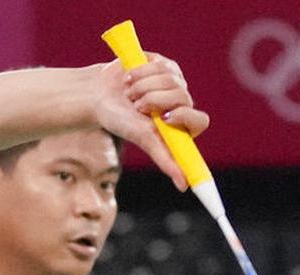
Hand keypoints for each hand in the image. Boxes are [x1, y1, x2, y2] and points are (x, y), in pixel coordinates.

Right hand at [94, 58, 209, 190]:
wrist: (99, 95)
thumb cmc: (120, 121)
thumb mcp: (143, 140)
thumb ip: (165, 160)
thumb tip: (183, 186)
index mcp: (181, 124)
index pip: (200, 120)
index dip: (183, 116)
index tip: (164, 118)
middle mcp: (181, 102)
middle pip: (182, 96)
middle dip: (154, 100)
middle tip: (137, 106)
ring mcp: (174, 80)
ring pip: (170, 79)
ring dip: (143, 87)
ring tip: (129, 93)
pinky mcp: (164, 63)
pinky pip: (160, 65)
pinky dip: (140, 73)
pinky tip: (130, 78)